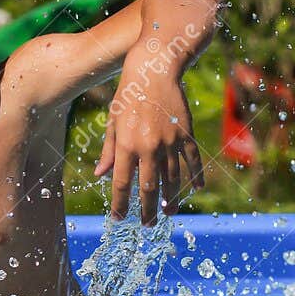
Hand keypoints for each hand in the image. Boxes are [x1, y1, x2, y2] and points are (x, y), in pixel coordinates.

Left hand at [95, 75, 203, 223]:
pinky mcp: (186, 134)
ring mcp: (170, 141)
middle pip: (149, 188)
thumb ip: (109, 151)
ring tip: (168, 213)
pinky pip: (192, 161)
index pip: (122, 184)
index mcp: (126, 145)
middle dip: (147, 209)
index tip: (118, 218)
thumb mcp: (112, 123)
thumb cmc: (128, 96)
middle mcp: (149, 147)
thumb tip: (100, 176)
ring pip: (172, 178)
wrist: (154, 70)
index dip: (120, 204)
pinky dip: (194, 177)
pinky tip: (194, 190)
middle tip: (147, 225)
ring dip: (170, 199)